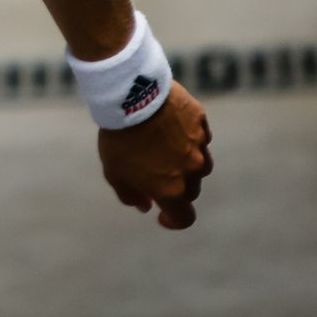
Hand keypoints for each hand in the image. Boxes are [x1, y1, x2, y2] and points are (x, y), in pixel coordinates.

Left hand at [97, 82, 213, 228]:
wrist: (130, 96)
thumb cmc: (120, 138)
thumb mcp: (115, 173)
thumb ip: (131, 195)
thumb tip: (146, 205)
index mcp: (172, 190)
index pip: (185, 218)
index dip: (174, 220)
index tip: (162, 213)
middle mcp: (192, 170)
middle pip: (192, 190)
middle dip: (176, 188)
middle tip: (156, 173)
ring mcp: (200, 144)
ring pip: (201, 163)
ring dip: (187, 163)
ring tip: (165, 147)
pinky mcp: (200, 120)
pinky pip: (200, 135)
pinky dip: (189, 137)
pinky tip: (170, 126)